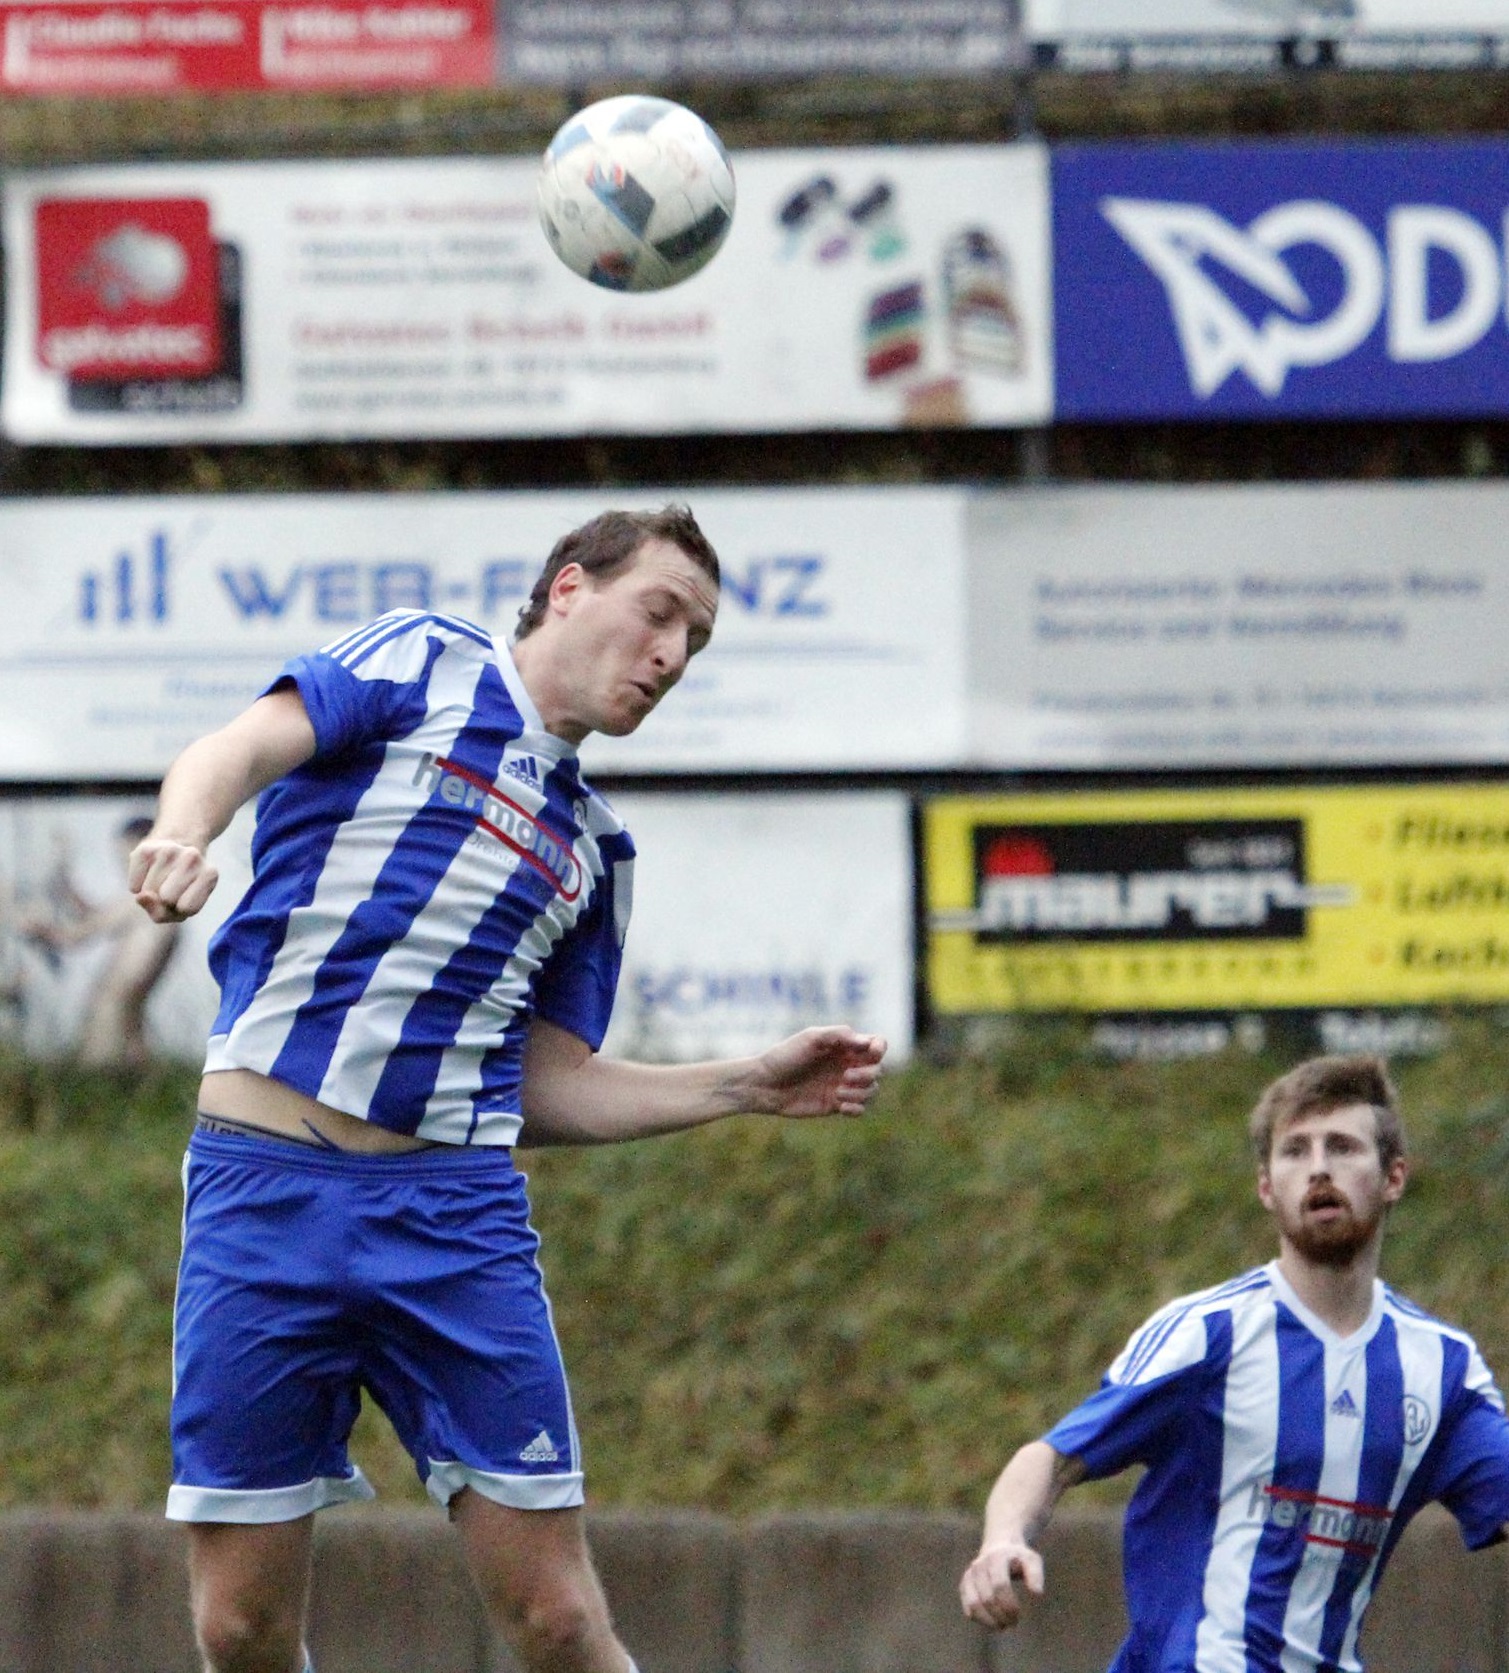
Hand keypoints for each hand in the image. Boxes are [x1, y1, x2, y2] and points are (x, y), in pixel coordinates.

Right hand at [128, 835, 218, 923]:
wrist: (169, 856)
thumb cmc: (177, 891)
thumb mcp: (178, 910)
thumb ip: (161, 913)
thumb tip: (140, 895)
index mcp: (210, 874)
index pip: (186, 907)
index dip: (179, 909)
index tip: (184, 897)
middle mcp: (192, 857)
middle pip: (167, 897)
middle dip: (163, 899)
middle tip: (169, 887)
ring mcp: (169, 849)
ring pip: (148, 890)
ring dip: (149, 891)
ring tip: (161, 878)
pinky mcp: (145, 848)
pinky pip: (134, 884)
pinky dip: (136, 885)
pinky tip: (148, 873)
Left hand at [750, 1026, 885, 1117]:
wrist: (765, 1084)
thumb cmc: (785, 1056)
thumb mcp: (810, 1038)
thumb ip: (839, 1035)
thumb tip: (866, 1042)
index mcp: (844, 1046)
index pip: (876, 1045)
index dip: (880, 1048)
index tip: (871, 1053)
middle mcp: (847, 1065)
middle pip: (877, 1070)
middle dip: (867, 1074)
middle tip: (845, 1076)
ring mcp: (843, 1086)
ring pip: (872, 1091)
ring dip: (861, 1093)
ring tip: (839, 1092)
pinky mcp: (836, 1105)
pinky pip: (860, 1109)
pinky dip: (857, 1108)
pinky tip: (841, 1106)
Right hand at [959, 1538, 1044, 1629]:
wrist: (999, 1547)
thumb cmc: (1019, 1558)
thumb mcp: (1031, 1560)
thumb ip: (1035, 1575)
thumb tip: (1037, 1594)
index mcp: (997, 1558)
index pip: (999, 1585)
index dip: (1008, 1604)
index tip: (1018, 1615)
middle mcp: (979, 1565)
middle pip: (987, 1598)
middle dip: (1001, 1615)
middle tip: (1013, 1622)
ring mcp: (970, 1575)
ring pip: (974, 1605)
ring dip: (989, 1621)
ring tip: (1002, 1626)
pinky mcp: (964, 1585)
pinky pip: (968, 1607)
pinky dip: (980, 1619)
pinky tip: (992, 1621)